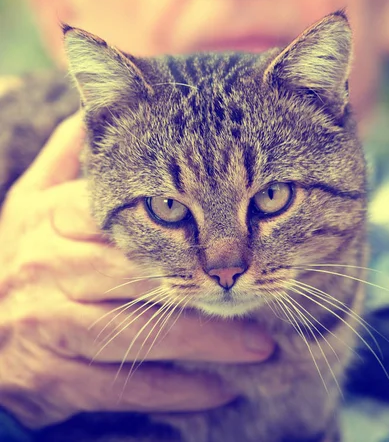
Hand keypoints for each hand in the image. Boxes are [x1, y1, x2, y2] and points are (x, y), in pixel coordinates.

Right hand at [0, 113, 273, 428]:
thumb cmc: (20, 258)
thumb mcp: (32, 199)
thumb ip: (70, 153)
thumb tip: (102, 101)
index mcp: (52, 219)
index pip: (120, 209)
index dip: (180, 209)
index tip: (236, 207)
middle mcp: (51, 268)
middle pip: (141, 273)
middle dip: (204, 284)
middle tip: (260, 289)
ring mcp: (52, 325)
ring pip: (142, 332)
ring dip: (208, 342)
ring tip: (261, 346)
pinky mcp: (56, 377)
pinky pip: (126, 386)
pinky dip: (177, 390)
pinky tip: (219, 390)